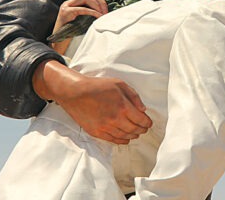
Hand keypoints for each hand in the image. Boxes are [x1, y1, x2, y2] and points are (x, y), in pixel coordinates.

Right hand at [33, 61, 152, 143]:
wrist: (75, 93)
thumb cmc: (98, 86)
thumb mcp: (119, 84)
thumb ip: (134, 96)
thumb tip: (143, 109)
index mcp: (123, 107)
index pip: (141, 120)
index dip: (147, 123)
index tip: (149, 123)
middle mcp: (116, 120)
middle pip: (134, 130)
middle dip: (142, 130)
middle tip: (144, 128)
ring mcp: (105, 128)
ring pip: (125, 136)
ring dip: (133, 135)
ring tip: (136, 133)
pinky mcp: (97, 133)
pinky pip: (113, 140)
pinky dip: (122, 140)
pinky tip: (125, 139)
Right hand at [51, 0, 108, 53]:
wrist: (58, 41)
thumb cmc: (71, 33)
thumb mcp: (81, 21)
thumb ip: (88, 14)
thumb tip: (104, 13)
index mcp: (73, 3)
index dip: (99, 0)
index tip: (106, 10)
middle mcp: (69, 3)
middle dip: (100, 2)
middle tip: (106, 13)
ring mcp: (66, 6)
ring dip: (96, 6)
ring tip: (102, 14)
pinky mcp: (66, 12)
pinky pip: (82, 9)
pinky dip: (92, 12)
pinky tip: (98, 17)